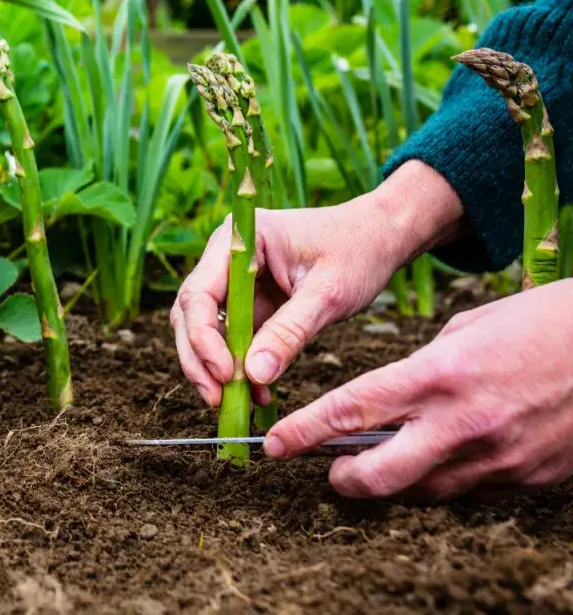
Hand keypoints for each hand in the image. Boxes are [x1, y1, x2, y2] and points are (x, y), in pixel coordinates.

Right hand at [172, 161, 462, 406]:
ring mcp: (233, 282)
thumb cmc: (358, 251)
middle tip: (219, 399)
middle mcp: (225, 257)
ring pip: (203, 330)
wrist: (380, 238)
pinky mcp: (248, 303)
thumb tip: (254, 376)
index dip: (203, 337)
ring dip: (214, 368)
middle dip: (200, 359)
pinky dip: (238, 369)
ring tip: (236, 403)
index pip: (200, 292)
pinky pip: (230, 340)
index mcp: (239, 239)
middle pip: (191, 313)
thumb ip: (290, 332)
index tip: (226, 374)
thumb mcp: (328, 294)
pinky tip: (258, 394)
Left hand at [266, 280, 572, 498]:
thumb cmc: (541, 324)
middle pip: (377, 476)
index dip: (303, 432)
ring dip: (397, 479)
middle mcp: (463, 424)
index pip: (349, 411)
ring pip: (423, 491)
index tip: (274, 444)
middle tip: (328, 470)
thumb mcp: (466, 329)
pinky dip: (447, 477)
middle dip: (342, 479)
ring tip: (389, 456)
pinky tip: (447, 452)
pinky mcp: (528, 479)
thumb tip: (386, 400)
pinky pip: (470, 490)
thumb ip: (420, 368)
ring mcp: (498, 458)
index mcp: (439, 374)